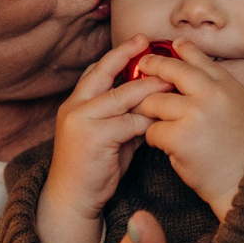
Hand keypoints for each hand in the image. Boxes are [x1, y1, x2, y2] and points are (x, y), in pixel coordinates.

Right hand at [37, 36, 159, 242]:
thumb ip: (125, 118)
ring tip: (171, 81)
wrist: (72, 200)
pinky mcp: (95, 137)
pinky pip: (129, 122)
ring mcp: (82, 121)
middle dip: (128, 56)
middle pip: (104, 73)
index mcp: (75, 104)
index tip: (139, 42)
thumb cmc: (94, 170)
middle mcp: (74, 107)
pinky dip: (148, 119)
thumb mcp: (109, 137)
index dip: (118, 56)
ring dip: (148, 88)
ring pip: (121, 96)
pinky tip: (163, 117)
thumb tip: (152, 104)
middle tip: (151, 44)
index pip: (96, 71)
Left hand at [132, 43, 243, 219]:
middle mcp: (212, 94)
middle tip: (141, 68)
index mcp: (227, 86)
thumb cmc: (238, 146)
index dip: (181, 50)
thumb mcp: (235, 105)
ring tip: (153, 120)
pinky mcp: (180, 137)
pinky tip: (164, 146)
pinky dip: (153, 139)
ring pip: (154, 101)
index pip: (198, 59)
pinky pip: (152, 130)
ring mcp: (195, 114)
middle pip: (172, 71)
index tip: (169, 47)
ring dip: (149, 112)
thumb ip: (214, 85)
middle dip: (152, 67)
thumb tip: (187, 59)